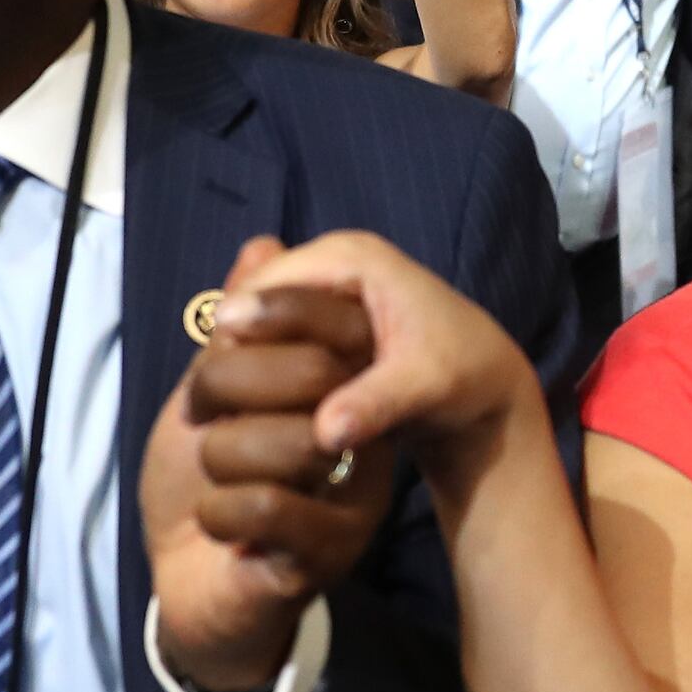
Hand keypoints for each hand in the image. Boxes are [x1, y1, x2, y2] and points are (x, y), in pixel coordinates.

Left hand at [144, 239, 400, 691]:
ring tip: (214, 477)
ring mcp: (354, 500)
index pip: (330, 326)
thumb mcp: (210, 391)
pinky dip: (219, 510)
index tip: (211, 353)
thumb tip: (262, 244)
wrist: (188, 582)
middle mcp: (362, 440)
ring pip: (287, 442)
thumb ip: (237, 327)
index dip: (256, 326)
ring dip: (219, 456)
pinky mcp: (329, 554)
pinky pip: (268, 506)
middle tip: (201, 412)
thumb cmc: (201, 480)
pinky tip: (217, 520)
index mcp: (343, 390)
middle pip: (311, 373)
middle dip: (226, 382)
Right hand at [215, 229, 541, 491]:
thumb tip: (324, 434)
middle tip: (203, 403)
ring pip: (264, 317)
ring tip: (218, 410)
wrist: (488, 382)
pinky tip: (248, 409)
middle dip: (234, 346)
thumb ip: (373, 405)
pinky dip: (264, 363)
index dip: (236, 334)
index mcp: (352, 257)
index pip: (267, 285)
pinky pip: (280, 333)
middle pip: (257, 296)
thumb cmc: (461, 376)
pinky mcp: (330, 312)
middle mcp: (335, 258)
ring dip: (245, 358)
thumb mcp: (422, 388)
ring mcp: (331, 283)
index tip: (210, 390)